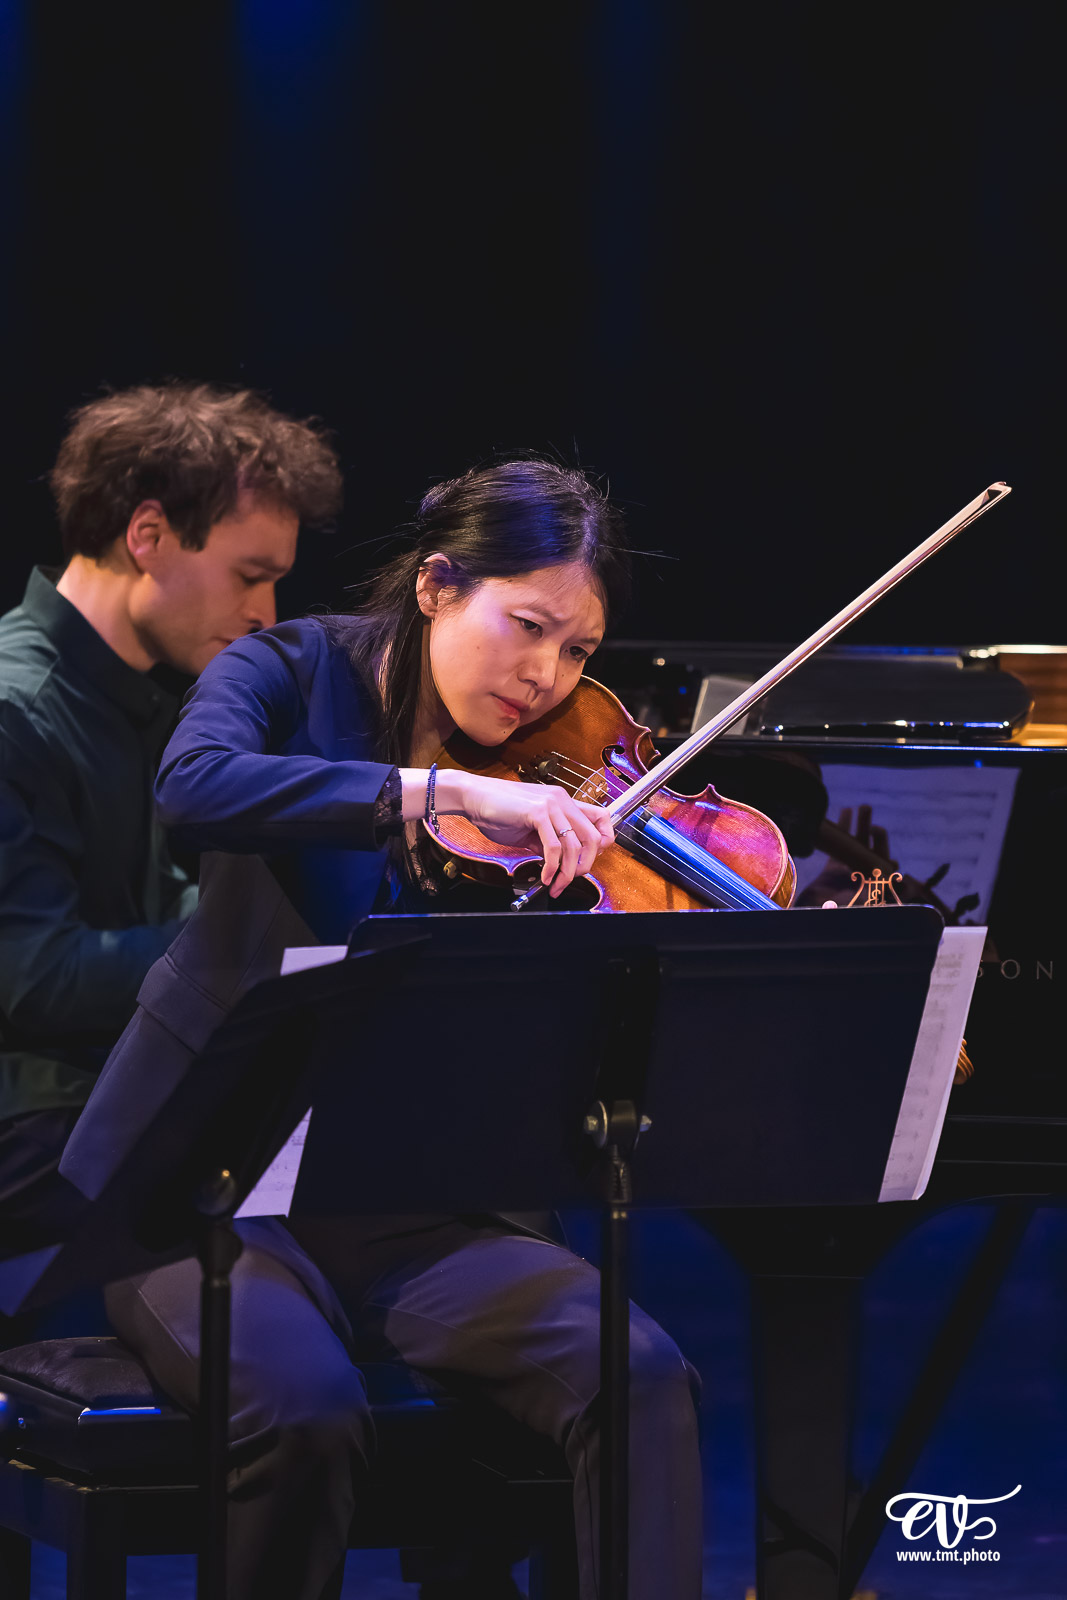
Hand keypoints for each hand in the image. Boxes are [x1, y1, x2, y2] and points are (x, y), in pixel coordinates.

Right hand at [449, 771, 614, 896]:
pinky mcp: (537, 813)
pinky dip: (551, 867)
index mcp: (563, 801)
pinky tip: (544, 876)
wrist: (473, 797)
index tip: (588, 860)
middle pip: (594, 838)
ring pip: (574, 846)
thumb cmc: (498, 810)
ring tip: (555, 884)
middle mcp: (562, 800)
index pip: (602, 818)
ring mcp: (551, 805)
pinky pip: (553, 847)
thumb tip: (560, 862)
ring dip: (567, 873)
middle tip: (571, 879)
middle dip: (585, 865)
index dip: (603, 843)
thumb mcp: (530, 828)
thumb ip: (548, 841)